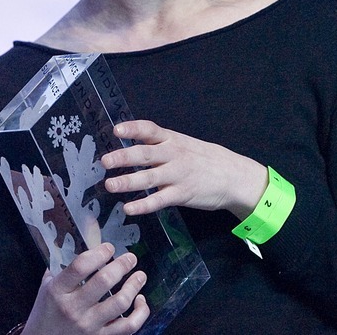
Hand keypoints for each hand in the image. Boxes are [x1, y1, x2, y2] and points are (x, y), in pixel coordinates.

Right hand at [22, 243, 148, 334]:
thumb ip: (61, 266)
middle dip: (122, 265)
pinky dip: (140, 313)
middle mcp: (74, 308)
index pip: (81, 266)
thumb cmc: (45, 312)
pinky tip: (140, 301)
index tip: (109, 247)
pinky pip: (128, 327)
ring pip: (119, 303)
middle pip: (104, 281)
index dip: (99, 253)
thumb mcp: (46, 287)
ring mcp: (89, 326)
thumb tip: (81, 241)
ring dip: (134, 286)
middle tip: (130, 258)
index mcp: (58, 291)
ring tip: (140, 275)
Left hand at [101, 120, 267, 218]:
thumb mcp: (182, 143)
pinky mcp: (182, 194)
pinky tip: (129, 208)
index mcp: (171, 139)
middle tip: (104, 161)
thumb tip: (129, 145)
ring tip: (110, 185)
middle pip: (145, 154)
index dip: (132, 129)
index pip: (149, 129)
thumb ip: (159, 144)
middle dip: (123, 157)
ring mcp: (177, 175)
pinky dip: (143, 205)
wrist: (232, 175)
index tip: (116, 129)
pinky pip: (159, 200)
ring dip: (128, 182)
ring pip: (149, 177)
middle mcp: (173, 154)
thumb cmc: (202, 158)